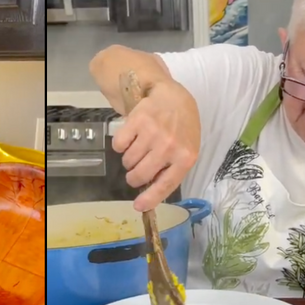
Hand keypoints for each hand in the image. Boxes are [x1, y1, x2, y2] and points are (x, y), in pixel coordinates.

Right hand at [112, 80, 200, 211]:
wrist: (173, 97)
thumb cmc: (181, 128)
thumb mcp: (186, 150)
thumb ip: (172, 171)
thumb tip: (149, 195)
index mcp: (185, 157)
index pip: (165, 184)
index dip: (149, 199)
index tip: (138, 207)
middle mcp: (169, 146)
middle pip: (139, 175)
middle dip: (134, 176)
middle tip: (137, 169)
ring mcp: (152, 133)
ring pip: (127, 161)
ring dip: (129, 159)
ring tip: (139, 148)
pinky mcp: (137, 121)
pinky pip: (118, 145)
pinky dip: (121, 145)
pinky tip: (132, 136)